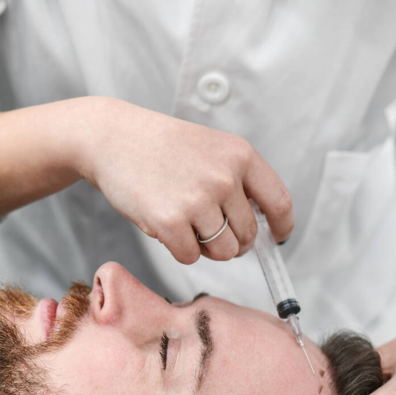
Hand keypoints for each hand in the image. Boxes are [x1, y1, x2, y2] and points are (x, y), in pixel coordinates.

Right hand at [73, 98, 292, 263]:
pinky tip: (164, 224)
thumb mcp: (212, 149)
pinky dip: (179, 249)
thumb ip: (240, 182)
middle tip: (208, 228)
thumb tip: (262, 229)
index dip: (281, 227)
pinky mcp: (170, 221)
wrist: (114, 138)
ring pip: (223, 251)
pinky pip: (190, 257)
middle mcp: (224, 177)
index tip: (277, 238)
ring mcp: (198, 200)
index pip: (280, 203)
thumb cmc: (163, 148)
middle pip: (248, 236)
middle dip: (232, 242)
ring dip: (205, 247)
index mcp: (241, 156)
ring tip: (185, 223)